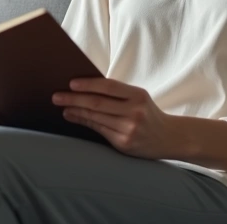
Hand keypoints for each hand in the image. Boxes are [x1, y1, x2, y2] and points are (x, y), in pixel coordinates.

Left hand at [53, 78, 178, 158]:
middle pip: (98, 103)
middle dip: (74, 99)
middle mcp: (135, 112)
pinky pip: (99, 130)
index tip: (71, 83)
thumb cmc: (148, 113)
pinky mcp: (124, 144)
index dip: (88, 84)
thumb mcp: (138, 98)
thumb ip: (116, 93)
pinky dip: (84, 122)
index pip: (109, 87)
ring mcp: (129, 129)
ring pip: (96, 118)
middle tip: (56, 96)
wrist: (169, 138)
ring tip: (62, 106)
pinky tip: (73, 117)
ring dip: (75, 111)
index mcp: (138, 96)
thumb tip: (84, 87)